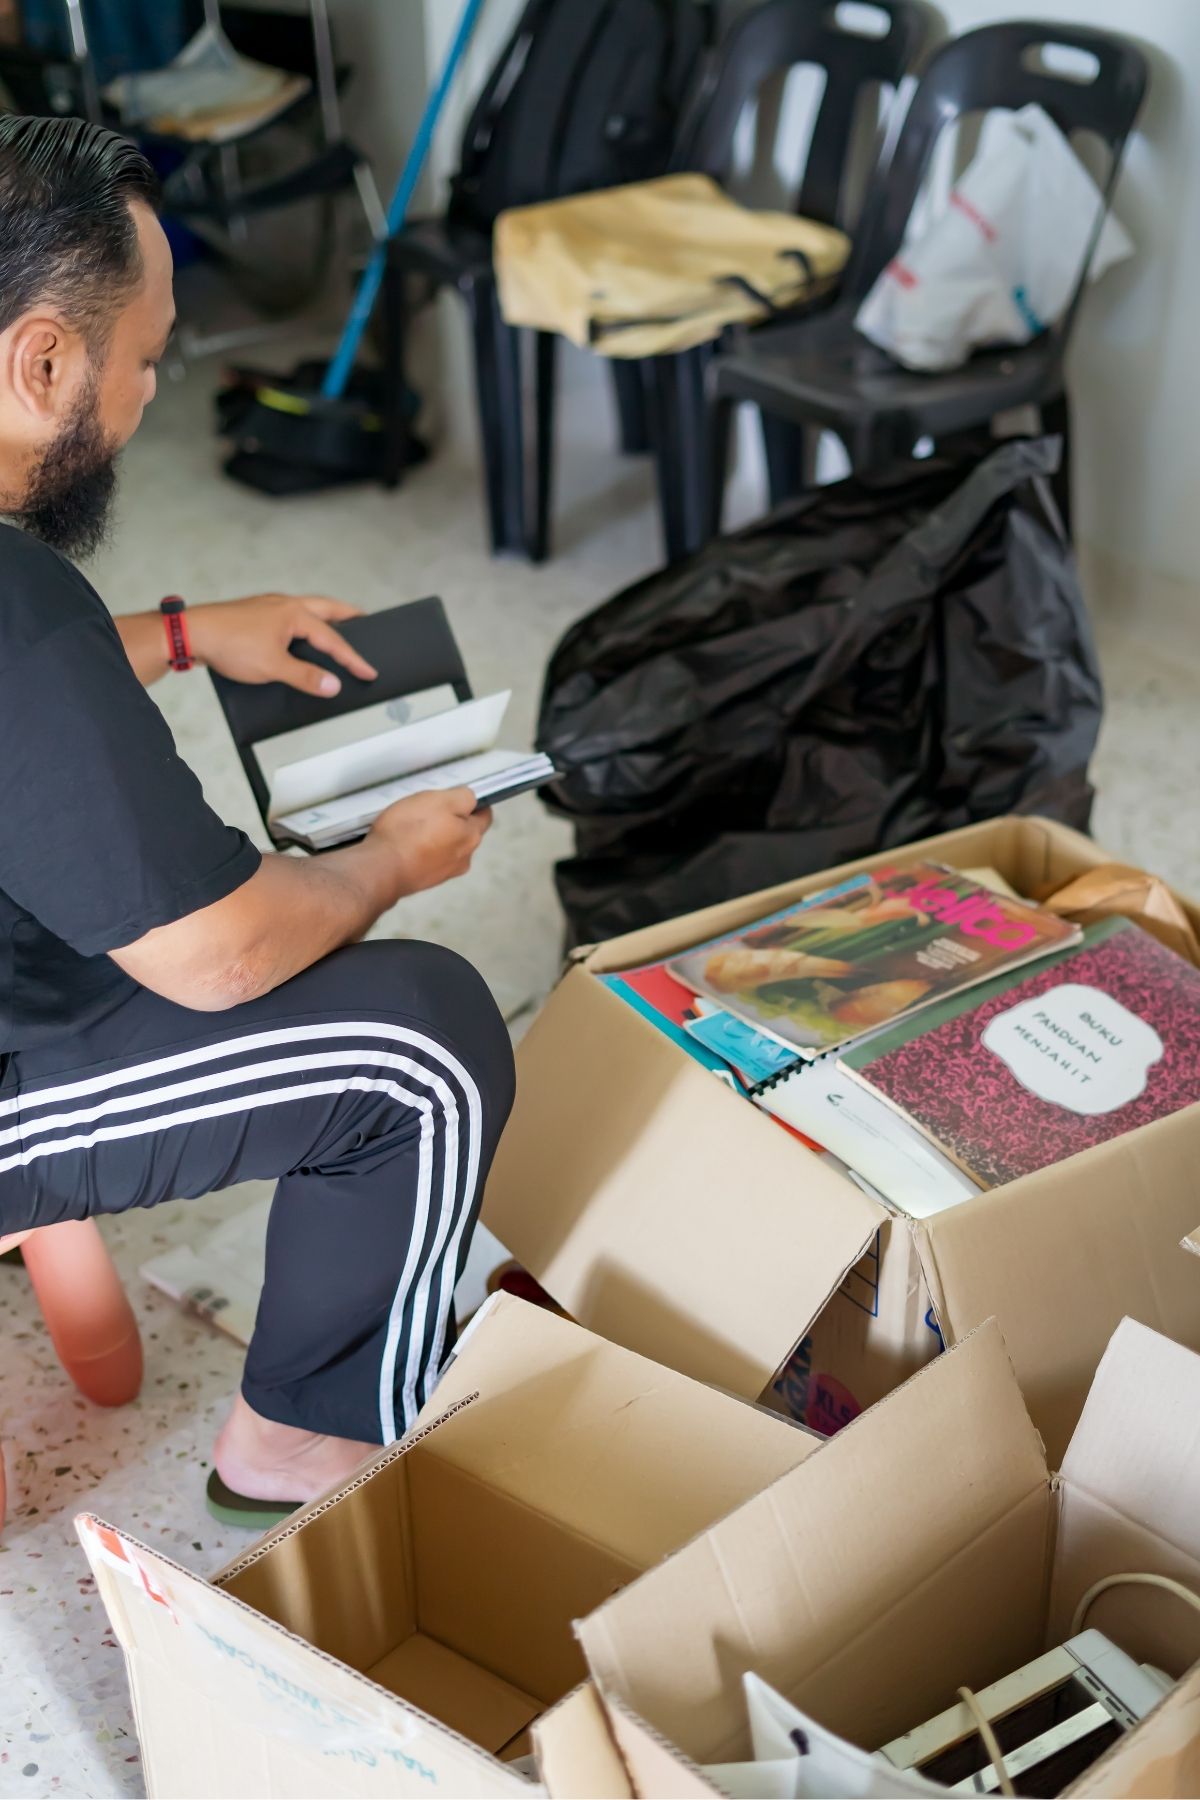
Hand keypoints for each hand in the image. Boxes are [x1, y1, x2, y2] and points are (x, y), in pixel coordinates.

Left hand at [188, 593, 377, 696]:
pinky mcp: (255, 614)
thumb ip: (305, 676)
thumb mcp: (272, 667)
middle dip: (348, 615)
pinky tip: (298, 635)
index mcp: (295, 613)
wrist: (191, 633)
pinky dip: (304, 623)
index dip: (353, 658)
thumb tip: (332, 684)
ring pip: (307, 609)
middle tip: (366, 620)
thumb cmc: (229, 644)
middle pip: (327, 608)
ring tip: (337, 627)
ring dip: (325, 617)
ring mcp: (269, 606)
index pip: (333, 639)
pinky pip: (289, 615)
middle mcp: (284, 604)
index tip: (369, 671)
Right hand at [367, 787, 491, 898]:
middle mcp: (463, 858)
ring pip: (446, 847)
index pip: (484, 816)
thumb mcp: (440, 800)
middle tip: (430, 809)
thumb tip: (470, 800)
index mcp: (472, 837)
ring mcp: (444, 873)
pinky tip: (405, 843)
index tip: (459, 796)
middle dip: (452, 820)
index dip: (475, 804)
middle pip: (464, 833)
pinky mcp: (424, 880)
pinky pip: (428, 859)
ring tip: (413, 826)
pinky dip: (421, 850)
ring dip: (435, 837)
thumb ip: (463, 797)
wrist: (382, 867)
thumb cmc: (411, 829)